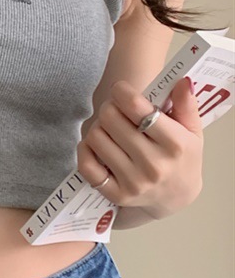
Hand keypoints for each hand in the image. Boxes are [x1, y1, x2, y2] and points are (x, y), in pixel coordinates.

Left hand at [77, 77, 203, 216]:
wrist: (177, 197)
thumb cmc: (182, 157)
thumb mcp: (192, 130)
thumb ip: (186, 104)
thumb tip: (181, 81)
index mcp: (175, 144)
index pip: (136, 107)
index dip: (121, 91)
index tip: (120, 90)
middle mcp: (154, 165)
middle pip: (110, 119)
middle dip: (109, 108)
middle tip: (115, 110)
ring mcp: (134, 182)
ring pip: (96, 138)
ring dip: (98, 127)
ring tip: (109, 129)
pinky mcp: (116, 194)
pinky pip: (86, 164)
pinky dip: (85, 149)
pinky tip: (96, 145)